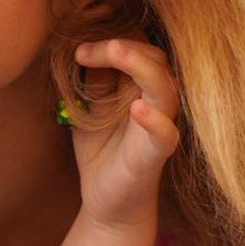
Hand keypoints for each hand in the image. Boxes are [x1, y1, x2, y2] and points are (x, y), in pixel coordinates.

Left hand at [66, 38, 180, 231]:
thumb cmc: (101, 149)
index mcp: (142, 88)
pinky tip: (137, 110)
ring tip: (116, 51)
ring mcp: (159, 128)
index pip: (140, 50)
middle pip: (157, 60)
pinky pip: (166, 135)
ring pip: (166, 89)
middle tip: (84, 52)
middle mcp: (157, 104)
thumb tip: (85, 45)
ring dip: (141, 67)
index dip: (111, 43)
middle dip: (122, 47)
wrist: (105, 201)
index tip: (79, 51)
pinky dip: (156, 121)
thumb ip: (94, 80)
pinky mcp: (156, 155)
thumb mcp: (89, 108)